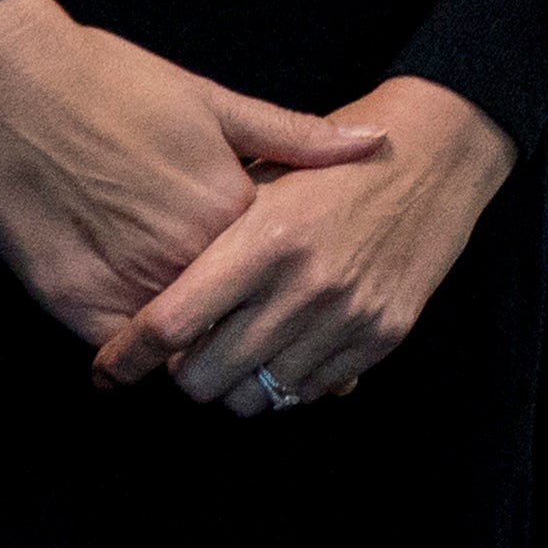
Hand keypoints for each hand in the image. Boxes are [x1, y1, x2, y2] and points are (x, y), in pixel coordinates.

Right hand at [0, 0, 391, 345]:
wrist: (5, 86)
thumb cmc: (112, 83)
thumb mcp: (212, 100)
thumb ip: (293, 138)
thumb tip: (376, 143)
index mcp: (228, 207)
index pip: (286, 274)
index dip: (298, 287)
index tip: (310, 297)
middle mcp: (182, 254)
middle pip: (239, 320)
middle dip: (258, 333)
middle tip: (274, 345)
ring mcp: (123, 283)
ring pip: (182, 348)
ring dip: (202, 354)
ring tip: (220, 358)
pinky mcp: (68, 301)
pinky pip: (121, 351)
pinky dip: (139, 357)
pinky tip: (151, 349)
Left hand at [92, 76, 513, 414]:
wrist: (440, 151)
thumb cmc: (338, 162)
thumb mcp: (267, 176)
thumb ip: (211, 236)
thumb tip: (150, 300)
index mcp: (263, 239)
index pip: (168, 326)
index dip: (126, 358)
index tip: (107, 370)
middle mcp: (303, 285)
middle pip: (204, 377)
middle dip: (183, 374)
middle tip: (186, 354)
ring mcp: (347, 316)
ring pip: (256, 396)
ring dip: (236, 384)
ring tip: (240, 354)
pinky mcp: (383, 334)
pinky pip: (313, 392)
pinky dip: (290, 382)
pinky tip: (289, 347)